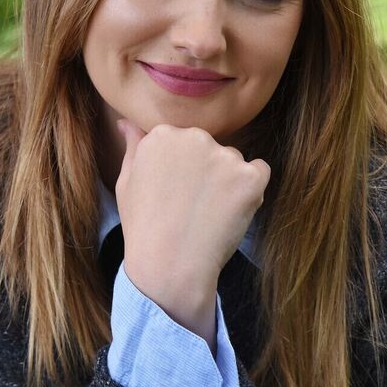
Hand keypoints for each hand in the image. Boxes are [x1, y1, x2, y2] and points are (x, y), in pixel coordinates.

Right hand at [114, 119, 269, 344]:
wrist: (169, 265)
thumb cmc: (143, 227)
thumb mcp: (126, 182)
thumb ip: (133, 146)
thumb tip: (126, 122)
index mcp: (162, 134)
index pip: (183, 141)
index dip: (181, 170)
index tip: (174, 192)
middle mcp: (194, 137)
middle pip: (210, 148)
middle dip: (206, 171)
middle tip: (191, 205)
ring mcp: (225, 156)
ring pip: (234, 162)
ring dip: (228, 182)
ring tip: (209, 214)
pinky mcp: (250, 177)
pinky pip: (260, 172)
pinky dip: (251, 190)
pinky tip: (231, 212)